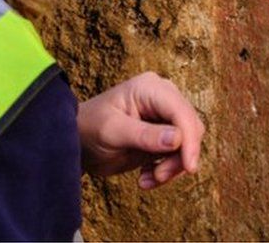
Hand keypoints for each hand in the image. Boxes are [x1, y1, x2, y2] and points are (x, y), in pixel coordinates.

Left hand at [77, 71, 204, 189]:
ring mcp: (165, 116)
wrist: (77, 142)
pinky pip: (179, 154)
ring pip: (188, 143)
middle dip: (179, 156)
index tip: (188, 166)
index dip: (189, 139)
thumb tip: (177, 139)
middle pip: (190, 126)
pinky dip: (167, 170)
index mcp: (150, 88)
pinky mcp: (164, 135)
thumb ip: (144, 135)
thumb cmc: (89, 128)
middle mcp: (163, 98)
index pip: (180, 111)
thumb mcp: (112, 132)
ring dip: (173, 167)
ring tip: (148, 180)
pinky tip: (146, 178)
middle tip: (159, 176)